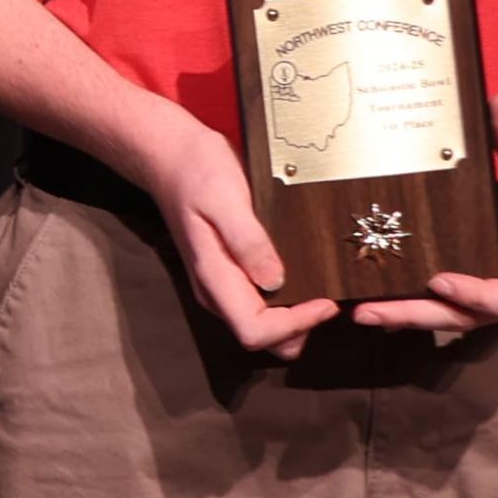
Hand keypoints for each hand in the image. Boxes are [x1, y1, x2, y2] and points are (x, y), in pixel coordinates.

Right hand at [140, 110, 335, 356]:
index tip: (326, 301)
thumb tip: (276, 280)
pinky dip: (285, 305)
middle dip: (298, 329)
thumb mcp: (227, 197)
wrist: (169, 158)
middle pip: (261, 339)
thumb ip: (249, 240)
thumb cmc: (196, 171)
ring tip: (321, 290)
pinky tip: (302, 279)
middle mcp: (214, 291)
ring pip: (261, 328)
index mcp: (213, 276)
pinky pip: (258, 307)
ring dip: (293, 320)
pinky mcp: (226, 276)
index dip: (295, 325)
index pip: (255, 331)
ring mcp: (218, 286)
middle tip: (328, 299)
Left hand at [362, 95, 497, 338]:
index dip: (477, 295)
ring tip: (367, 312)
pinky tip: (391, 307)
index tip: (438, 279)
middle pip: (474, 319)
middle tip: (368, 312)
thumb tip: (497, 99)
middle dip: (421, 316)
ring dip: (418, 317)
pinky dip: (431, 308)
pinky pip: (466, 307)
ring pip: (466, 318)